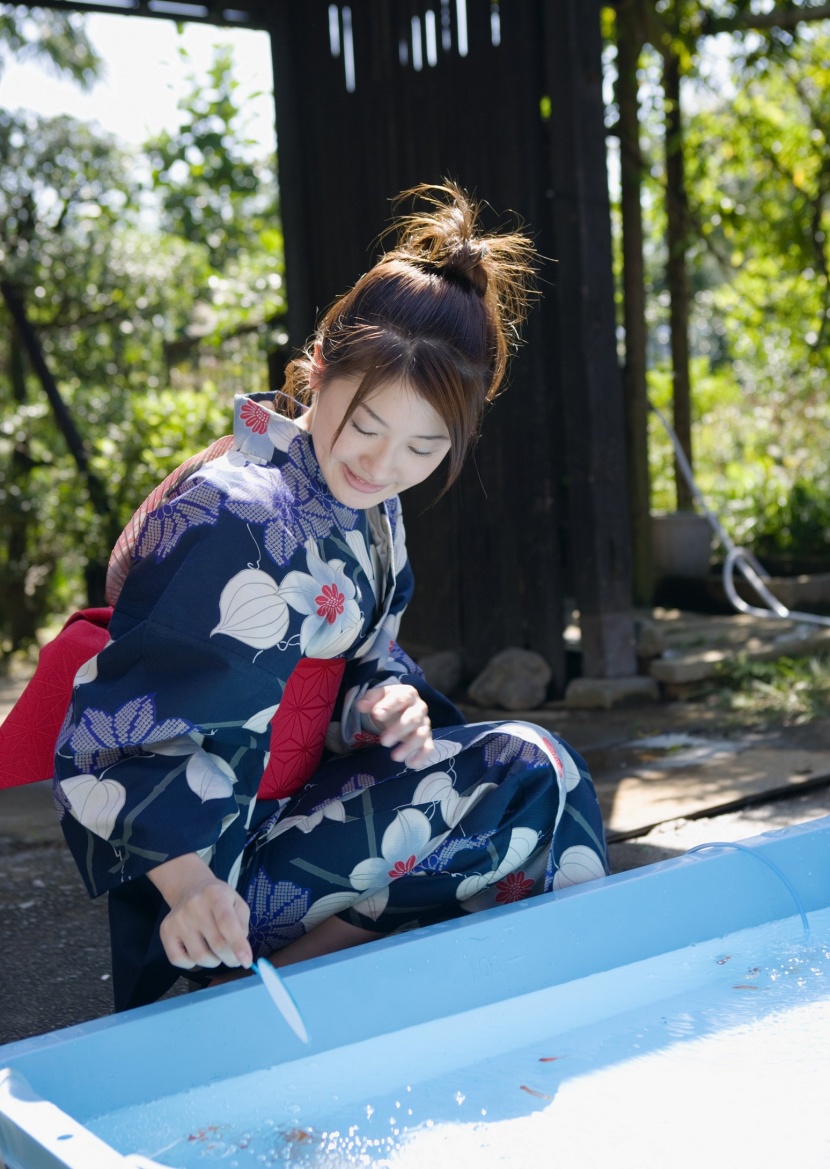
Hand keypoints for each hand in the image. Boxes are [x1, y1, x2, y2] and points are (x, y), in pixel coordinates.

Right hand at [149, 853, 252, 970]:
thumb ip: (242, 924)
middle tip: (234, 959)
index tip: (246, 962)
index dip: (238, 945)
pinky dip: (192, 963)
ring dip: (213, 961)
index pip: (227, 923)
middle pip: (216, 944)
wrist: (190, 888)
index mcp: (215, 895)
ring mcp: (178, 919)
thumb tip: (240, 950)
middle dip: (230, 958)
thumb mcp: (237, 902)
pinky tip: (198, 951)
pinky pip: (179, 960)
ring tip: (216, 952)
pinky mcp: (166, 931)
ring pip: (199, 956)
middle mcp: (194, 905)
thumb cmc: (218, 899)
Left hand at [356, 683, 433, 767]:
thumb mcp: (378, 696)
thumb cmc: (388, 702)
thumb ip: (369, 699)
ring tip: (394, 757)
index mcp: (408, 694)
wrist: (401, 708)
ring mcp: (424, 724)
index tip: (376, 715)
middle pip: (413, 719)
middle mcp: (419, 708)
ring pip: (421, 735)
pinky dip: (422, 757)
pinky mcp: (427, 738)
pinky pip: (428, 748)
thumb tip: (360, 706)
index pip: (401, 698)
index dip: (389, 706)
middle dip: (398, 731)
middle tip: (383, 742)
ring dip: (409, 747)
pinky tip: (410, 764)